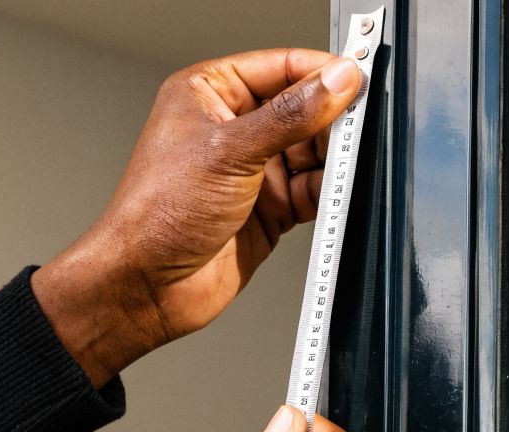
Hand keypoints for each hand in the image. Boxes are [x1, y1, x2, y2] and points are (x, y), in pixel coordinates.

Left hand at [32, 50, 363, 387]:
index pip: (280, 67)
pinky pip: (312, 190)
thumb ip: (291, 115)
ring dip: (335, 158)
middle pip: (303, 108)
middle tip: (361, 126)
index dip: (321, 71)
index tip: (358, 77)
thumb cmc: (157, 213)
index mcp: (210, 94)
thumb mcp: (229, 151)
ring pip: (313, 152)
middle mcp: (233, 128)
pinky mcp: (268, 209)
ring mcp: (252, 170)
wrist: (147, 287)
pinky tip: (339, 192)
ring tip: (352, 164)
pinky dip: (330, 192)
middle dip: (333, 118)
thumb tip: (336, 81)